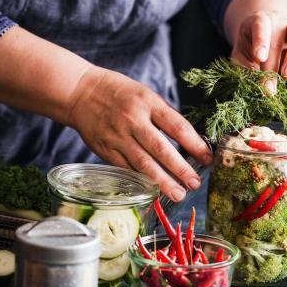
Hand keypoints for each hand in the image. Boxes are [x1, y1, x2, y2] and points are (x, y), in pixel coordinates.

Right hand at [67, 67, 212, 201]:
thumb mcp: (145, 94)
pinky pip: (127, 168)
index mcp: (148, 103)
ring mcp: (118, 137)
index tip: (207, 158)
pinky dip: (141, 180)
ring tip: (178, 194)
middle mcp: (133, 120)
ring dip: (163, 182)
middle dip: (180, 169)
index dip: (195, 145)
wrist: (79, 91)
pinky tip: (154, 190)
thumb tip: (190, 140)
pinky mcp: (105, 150)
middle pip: (161, 149)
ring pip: (143, 164)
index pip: (177, 126)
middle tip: (195, 183)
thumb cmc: (119, 92)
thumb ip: (164, 116)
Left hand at [231, 11, 286, 91]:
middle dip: (276, 62)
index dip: (261, 40)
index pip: (261, 25)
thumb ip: (245, 70)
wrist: (263, 43)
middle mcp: (278, 23)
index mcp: (258, 22)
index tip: (259, 58)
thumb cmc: (250, 52)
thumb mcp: (241, 58)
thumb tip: (254, 88)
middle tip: (271, 85)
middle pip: (281, 35)